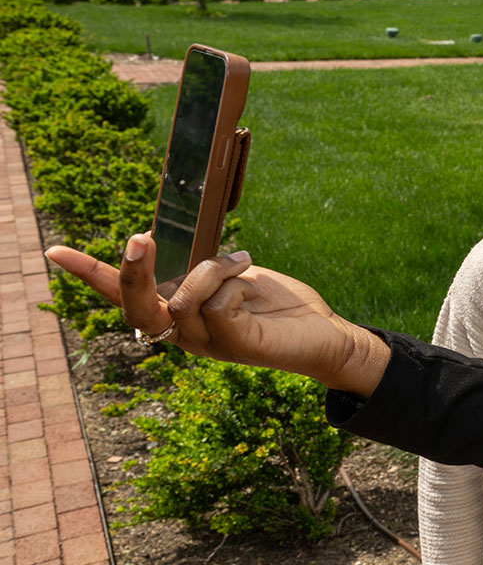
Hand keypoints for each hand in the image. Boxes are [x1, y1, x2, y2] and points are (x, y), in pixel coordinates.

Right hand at [44, 234, 386, 393]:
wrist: (324, 334)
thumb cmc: (275, 304)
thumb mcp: (229, 276)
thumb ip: (199, 269)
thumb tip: (171, 246)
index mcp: (177, 313)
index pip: (124, 296)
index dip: (90, 274)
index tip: (55, 251)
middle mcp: (184, 333)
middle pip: (137, 307)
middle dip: (133, 272)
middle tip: (140, 237)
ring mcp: (208, 344)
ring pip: (186, 295)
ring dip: (215, 267)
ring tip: (244, 262)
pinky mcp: (236, 347)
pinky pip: (218, 305)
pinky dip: (233, 284)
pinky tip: (251, 287)